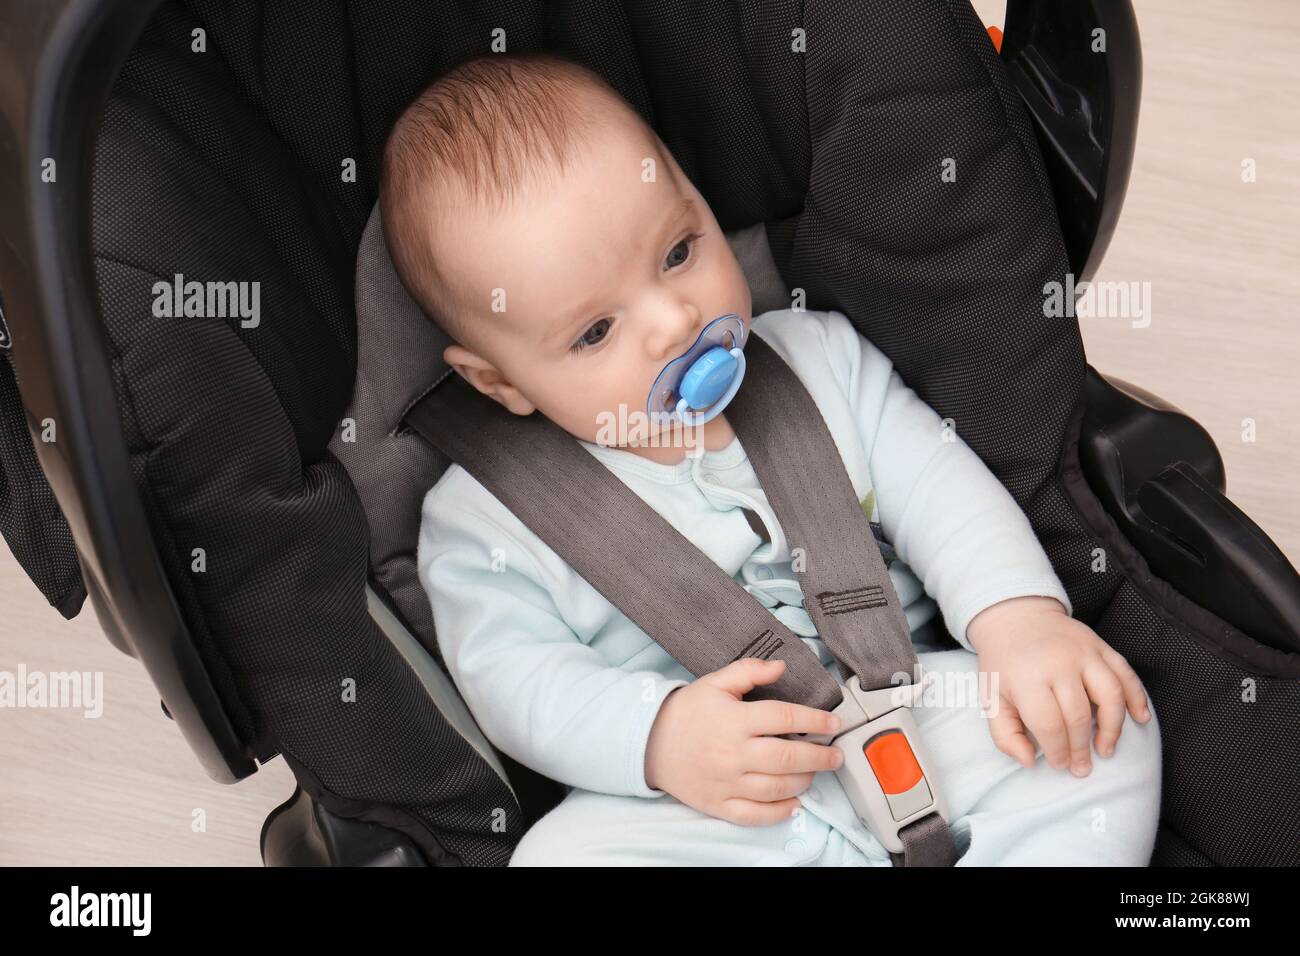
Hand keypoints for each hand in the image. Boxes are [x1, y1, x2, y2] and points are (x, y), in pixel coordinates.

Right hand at [644, 658, 843, 825]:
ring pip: (777, 787)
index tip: (833, 722)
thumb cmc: (686, 711)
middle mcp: (733, 752)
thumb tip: (782, 666)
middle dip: (820, 756)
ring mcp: (726, 781)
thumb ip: (749, 671)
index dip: (815, 719)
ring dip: (804, 781)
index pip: (785, 717)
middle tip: (836, 755)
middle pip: (788, 757)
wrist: (648, 741)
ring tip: (814, 772)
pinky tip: (794, 803)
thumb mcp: (714, 682)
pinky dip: (779, 812)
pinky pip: (755, 814)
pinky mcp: (718, 804)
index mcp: (734, 719)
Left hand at [966, 595, 1151, 775]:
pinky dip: (1137, 697)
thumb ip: (1005, 734)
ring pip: (1111, 695)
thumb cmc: (1003, 663)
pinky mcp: (1099, 645)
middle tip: (1082, 768)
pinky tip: (1140, 718)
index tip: (1060, 765)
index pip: (1049, 724)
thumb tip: (1029, 761)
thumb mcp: (991, 697)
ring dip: (1113, 728)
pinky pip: (1126, 673)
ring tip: (1106, 749)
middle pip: (1079, 715)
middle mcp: (1058, 663)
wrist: (1013, 616)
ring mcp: (1083, 651)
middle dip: (1082, 748)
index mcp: (1027, 677)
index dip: (1057, 751)